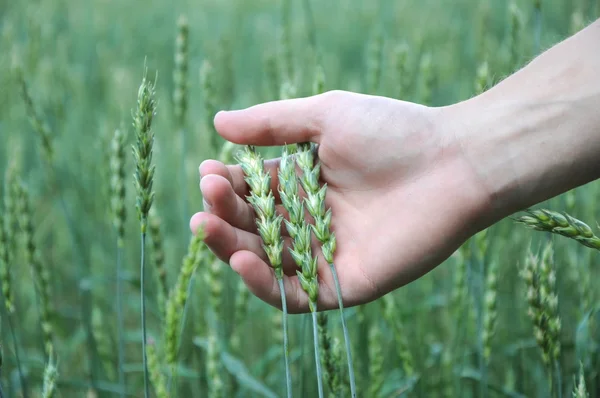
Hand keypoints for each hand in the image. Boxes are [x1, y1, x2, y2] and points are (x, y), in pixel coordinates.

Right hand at [189, 90, 489, 312]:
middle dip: (225, 213)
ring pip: (268, 262)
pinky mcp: (347, 283)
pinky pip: (297, 294)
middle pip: (256, 228)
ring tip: (205, 224)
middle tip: (207, 196)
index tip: (209, 171)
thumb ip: (273, 123)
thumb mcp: (326, 115)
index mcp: (306, 184)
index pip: (254, 192)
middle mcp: (312, 221)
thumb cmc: (393, 131)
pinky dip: (265, 284)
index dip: (228, 185)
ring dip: (231, 248)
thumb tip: (218, 122)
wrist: (454, 162)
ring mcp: (328, 254)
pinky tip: (241, 259)